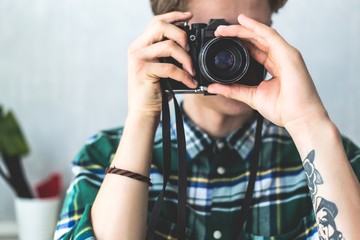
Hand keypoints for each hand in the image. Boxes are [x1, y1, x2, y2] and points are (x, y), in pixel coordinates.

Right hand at [127, 11, 196, 119]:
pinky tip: (191, 83)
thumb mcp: (161, 67)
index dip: (174, 16)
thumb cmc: (155, 90)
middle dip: (182, 35)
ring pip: (169, 46)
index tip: (189, 17)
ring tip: (192, 71)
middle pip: (161, 26)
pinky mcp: (143, 71)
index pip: (157, 21)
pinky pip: (170, 68)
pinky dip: (184, 76)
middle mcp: (137, 48)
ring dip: (186, 59)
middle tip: (190, 50)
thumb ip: (168, 54)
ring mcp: (138, 59)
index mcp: (141, 44)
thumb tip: (189, 44)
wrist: (143, 111)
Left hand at [207, 14, 328, 131]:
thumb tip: (213, 87)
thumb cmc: (283, 109)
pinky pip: (270, 35)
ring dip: (242, 29)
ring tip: (225, 28)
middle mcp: (280, 57)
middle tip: (219, 32)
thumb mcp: (251, 96)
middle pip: (256, 40)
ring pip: (261, 34)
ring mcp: (286, 54)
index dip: (239, 43)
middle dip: (237, 34)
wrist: (299, 118)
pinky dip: (256, 27)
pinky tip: (243, 22)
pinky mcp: (288, 54)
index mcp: (274, 66)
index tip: (222, 41)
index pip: (255, 49)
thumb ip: (232, 90)